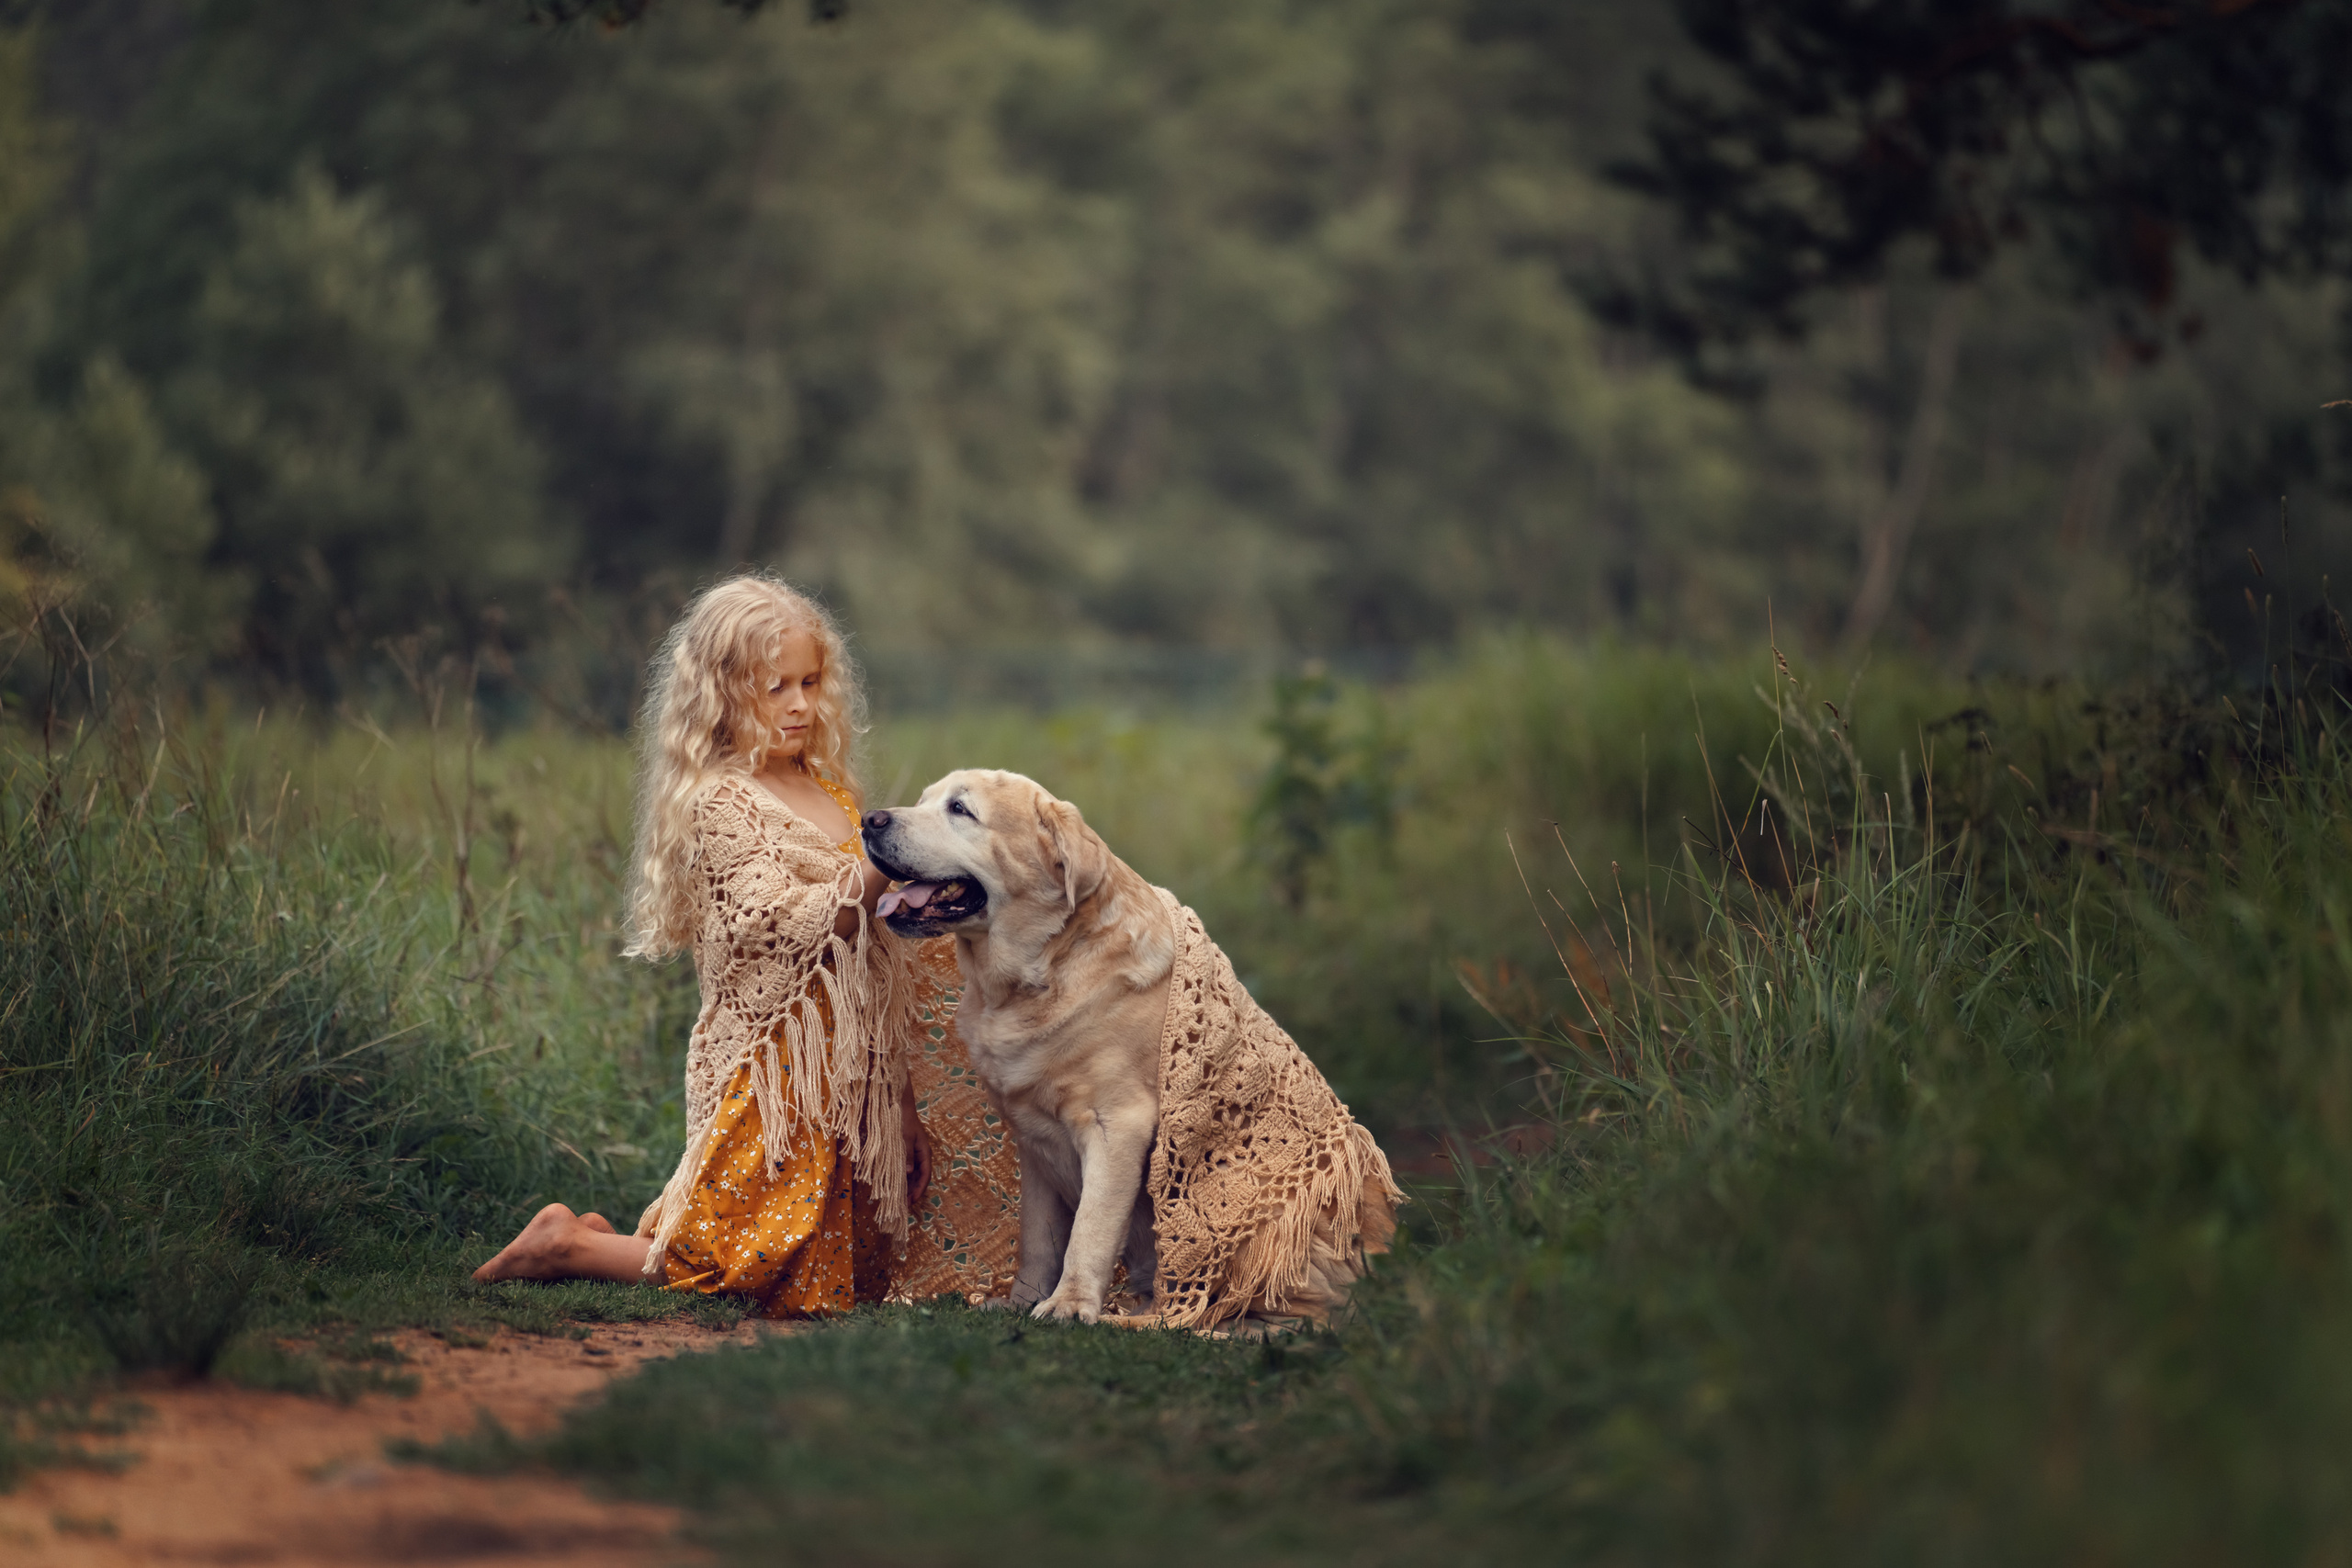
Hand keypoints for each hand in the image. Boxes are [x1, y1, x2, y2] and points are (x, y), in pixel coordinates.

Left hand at [902, 1084, 932, 1210]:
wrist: (897, 1103)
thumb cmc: (903, 1119)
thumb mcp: (904, 1137)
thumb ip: (906, 1154)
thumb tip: (908, 1173)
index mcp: (924, 1152)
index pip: (925, 1175)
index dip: (919, 1190)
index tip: (911, 1201)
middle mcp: (919, 1155)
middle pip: (918, 1177)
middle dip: (912, 1191)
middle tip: (902, 1206)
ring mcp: (911, 1153)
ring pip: (911, 1174)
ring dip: (905, 1186)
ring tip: (897, 1199)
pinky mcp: (903, 1151)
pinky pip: (903, 1168)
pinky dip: (899, 1177)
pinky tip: (892, 1183)